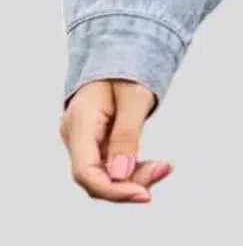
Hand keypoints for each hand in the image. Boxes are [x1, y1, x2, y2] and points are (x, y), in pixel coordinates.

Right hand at [59, 79, 172, 201]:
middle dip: (129, 183)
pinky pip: (110, 164)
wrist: (120, 51)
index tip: (144, 194)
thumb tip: (121, 174)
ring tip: (164, 168)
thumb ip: (126, 134)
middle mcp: (75, 136)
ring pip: (103, 174)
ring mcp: (83, 141)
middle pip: (95, 177)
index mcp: (79, 123)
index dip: (113, 189)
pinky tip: (154, 166)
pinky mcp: (95, 142)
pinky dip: (131, 168)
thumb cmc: (126, 67)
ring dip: (134, 177)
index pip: (85, 171)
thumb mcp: (134, 96)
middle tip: (164, 170)